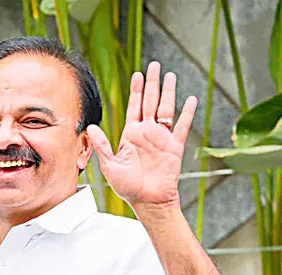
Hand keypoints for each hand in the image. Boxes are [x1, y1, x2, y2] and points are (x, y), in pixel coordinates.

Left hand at [87, 61, 196, 209]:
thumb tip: (90, 128)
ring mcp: (162, 138)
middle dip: (153, 84)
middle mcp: (147, 133)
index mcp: (131, 135)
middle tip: (155, 65)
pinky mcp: (175, 147)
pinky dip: (187, 114)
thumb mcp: (110, 165)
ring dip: (169, 93)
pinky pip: (182, 127)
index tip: (137, 74)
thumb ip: (102, 145)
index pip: (134, 107)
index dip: (136, 90)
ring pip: (166, 109)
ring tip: (170, 76)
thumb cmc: (127, 186)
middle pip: (151, 102)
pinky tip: (190, 99)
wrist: (146, 200)